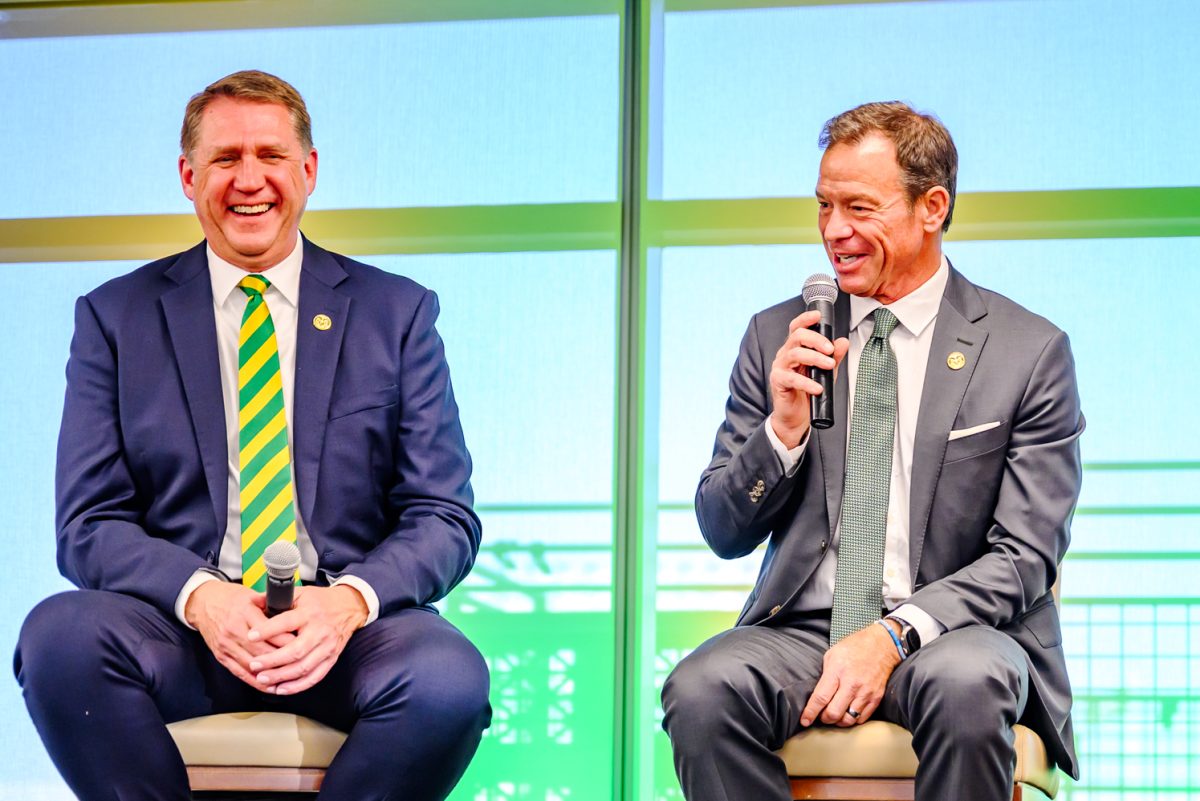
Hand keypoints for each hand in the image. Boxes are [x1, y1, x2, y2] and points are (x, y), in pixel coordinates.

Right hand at [185, 580, 290, 687]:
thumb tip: (294, 618)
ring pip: (252, 664)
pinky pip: (240, 673)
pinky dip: (256, 681)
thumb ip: (271, 607)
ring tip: (289, 678)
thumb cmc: (231, 599)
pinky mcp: (221, 656)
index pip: (270, 631)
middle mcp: (234, 630)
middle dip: (283, 659)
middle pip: (262, 651)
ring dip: (271, 674)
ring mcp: (226, 645)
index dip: (288, 640)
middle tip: (300, 663)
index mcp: (245, 612)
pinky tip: (269, 685)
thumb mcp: (253, 597)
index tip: (302, 644)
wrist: (203, 603)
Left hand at [243, 584, 369, 695]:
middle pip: (295, 651)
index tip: (250, 636)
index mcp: (309, 613)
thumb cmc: (320, 601)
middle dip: (272, 661)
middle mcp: (319, 631)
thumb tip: (255, 600)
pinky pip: (315, 677)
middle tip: (254, 665)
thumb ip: (279, 598)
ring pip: (303, 667)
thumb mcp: (301, 593)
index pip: (286, 622)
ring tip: (263, 679)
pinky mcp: (331, 658)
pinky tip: (282, 688)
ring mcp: (327, 647)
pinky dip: (298, 686)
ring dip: (281, 676)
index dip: (267, 630)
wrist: (349, 608)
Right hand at [768, 310, 849, 447]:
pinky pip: (790, 378)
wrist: (796, 417)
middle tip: (830, 350)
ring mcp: (779, 367)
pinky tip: (818, 387)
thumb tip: (843, 342)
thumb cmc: (808, 392)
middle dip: (816, 339)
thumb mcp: (826, 372)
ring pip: (794, 354)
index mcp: (795, 348)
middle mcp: (785, 354)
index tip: (817, 315)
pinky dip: (806, 382)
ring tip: (829, 366)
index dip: (805, 319)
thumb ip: (833, 357)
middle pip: (796, 336)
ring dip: (814, 358)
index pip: (796, 327)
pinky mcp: (777, 381)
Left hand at [800, 622, 900, 727]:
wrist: (882, 645)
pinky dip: (853, 719)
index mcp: (837, 671)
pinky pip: (862, 718)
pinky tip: (848, 712)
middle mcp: (852, 684)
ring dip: (838, 722)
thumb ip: (825, 676)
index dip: (810, 712)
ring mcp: (865, 692)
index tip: (805, 721)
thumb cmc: (854, 647)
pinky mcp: (876, 698)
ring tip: (835, 715)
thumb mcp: (832, 655)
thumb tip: (817, 695)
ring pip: (848, 720)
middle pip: (834, 713)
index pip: (821, 698)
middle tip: (821, 716)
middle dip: (824, 719)